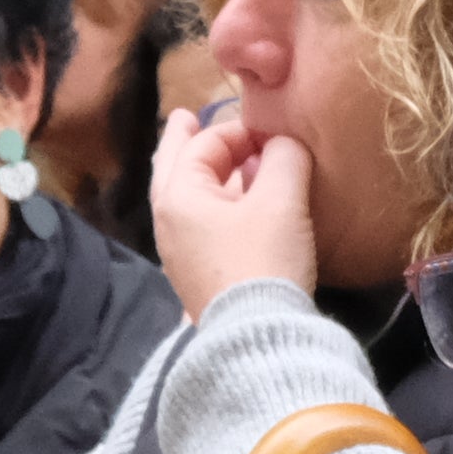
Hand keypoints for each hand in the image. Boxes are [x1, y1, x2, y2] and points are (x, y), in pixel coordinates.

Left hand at [151, 100, 317, 318]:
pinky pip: (199, 223)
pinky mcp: (199, 274)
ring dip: (201, 173)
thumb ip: (284, 157)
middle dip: (183, 141)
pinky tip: (232, 204)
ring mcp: (179, 252)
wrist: (259, 336)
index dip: (236, 129)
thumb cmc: (264, 259)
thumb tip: (283, 145)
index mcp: (178, 195)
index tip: (268, 131)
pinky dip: (212, 202)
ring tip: (212, 158)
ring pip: (185, 198)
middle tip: (187, 117)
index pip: (203, 144)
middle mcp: (168, 221)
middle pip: (172, 168)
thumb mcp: (281, 200)